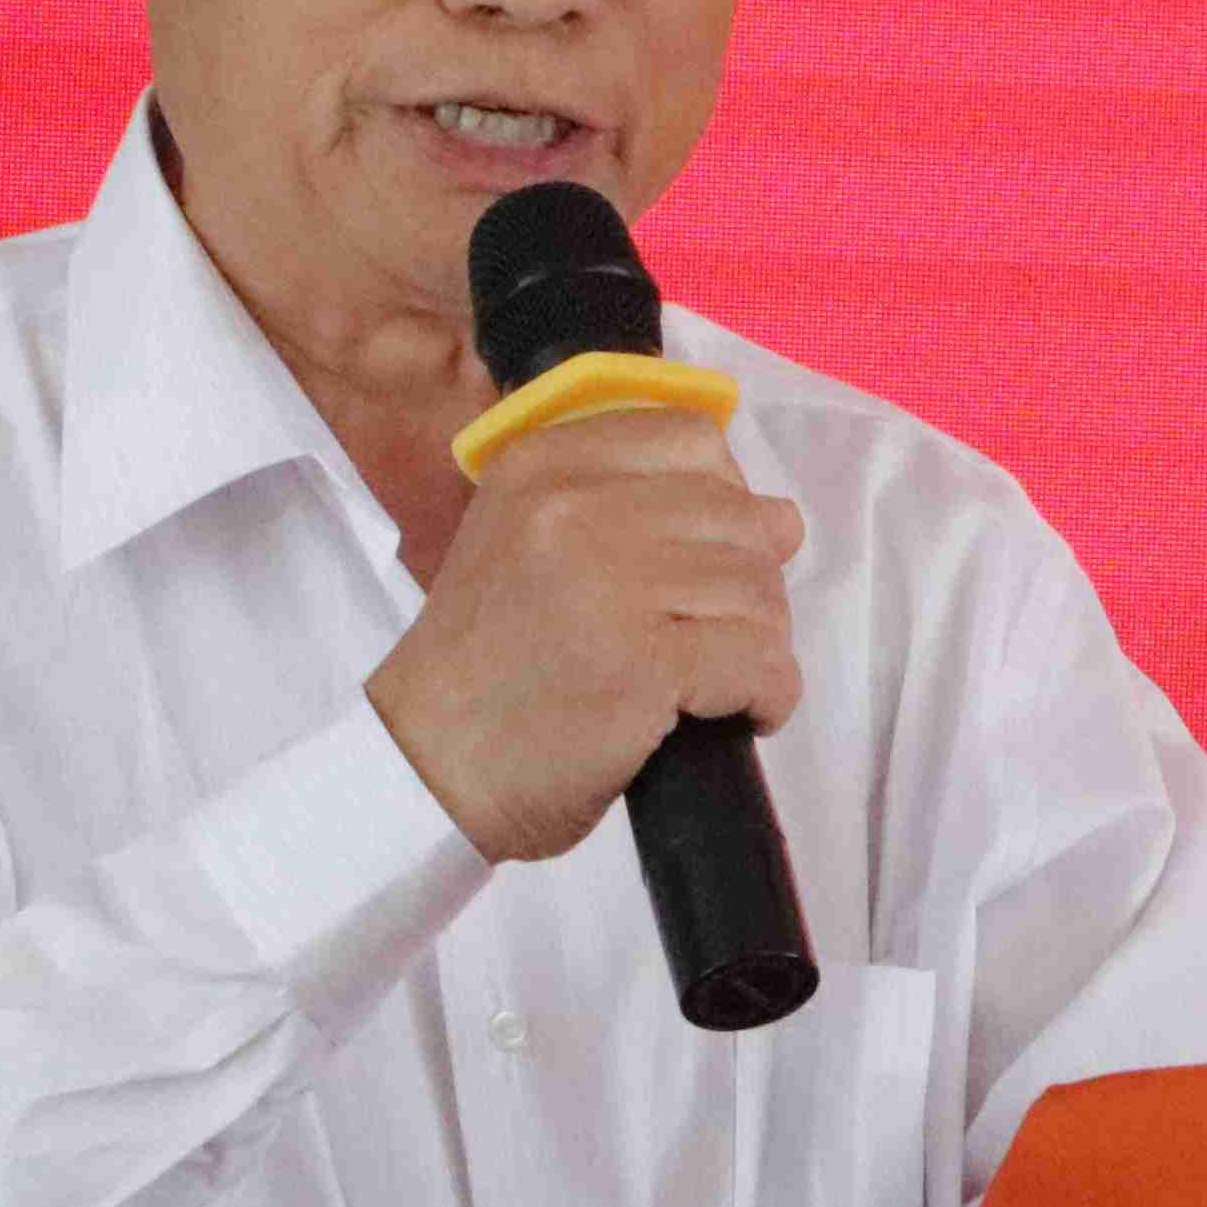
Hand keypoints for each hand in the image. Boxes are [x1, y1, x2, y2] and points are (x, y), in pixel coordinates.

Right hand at [370, 406, 805, 863]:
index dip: (727, 497)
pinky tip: (739, 713)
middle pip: (739, 515)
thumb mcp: (522, 540)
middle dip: (752, 581)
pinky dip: (768, 694)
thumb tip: (781, 517)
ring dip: (762, 642)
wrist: (426, 767)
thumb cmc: (485, 667)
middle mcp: (572, 508)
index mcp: (541, 464)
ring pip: (758, 589)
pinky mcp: (644, 665)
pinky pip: (761, 661)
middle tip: (723, 634)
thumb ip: (626, 505)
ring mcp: (610, 584)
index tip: (709, 553)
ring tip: (723, 679)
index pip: (691, 438)